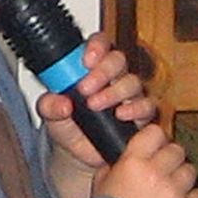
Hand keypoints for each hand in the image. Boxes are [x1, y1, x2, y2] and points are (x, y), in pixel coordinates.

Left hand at [35, 33, 155, 170]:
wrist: (77, 153)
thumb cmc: (66, 124)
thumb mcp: (50, 114)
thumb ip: (49, 105)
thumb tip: (63, 104)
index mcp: (90, 66)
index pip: (99, 44)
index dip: (96, 46)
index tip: (86, 60)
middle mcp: (112, 76)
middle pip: (117, 59)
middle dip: (103, 71)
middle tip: (85, 88)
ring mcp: (128, 94)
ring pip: (132, 82)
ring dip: (113, 92)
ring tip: (95, 105)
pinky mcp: (140, 114)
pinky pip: (147, 105)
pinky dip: (136, 109)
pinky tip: (121, 115)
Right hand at [91, 121, 197, 197]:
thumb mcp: (101, 186)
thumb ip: (114, 168)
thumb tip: (122, 161)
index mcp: (133, 162)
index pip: (155, 133)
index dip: (156, 139)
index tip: (155, 146)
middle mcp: (156, 172)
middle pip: (177, 151)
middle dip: (171, 159)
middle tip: (163, 170)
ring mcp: (174, 192)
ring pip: (190, 171)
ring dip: (183, 178)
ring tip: (172, 189)